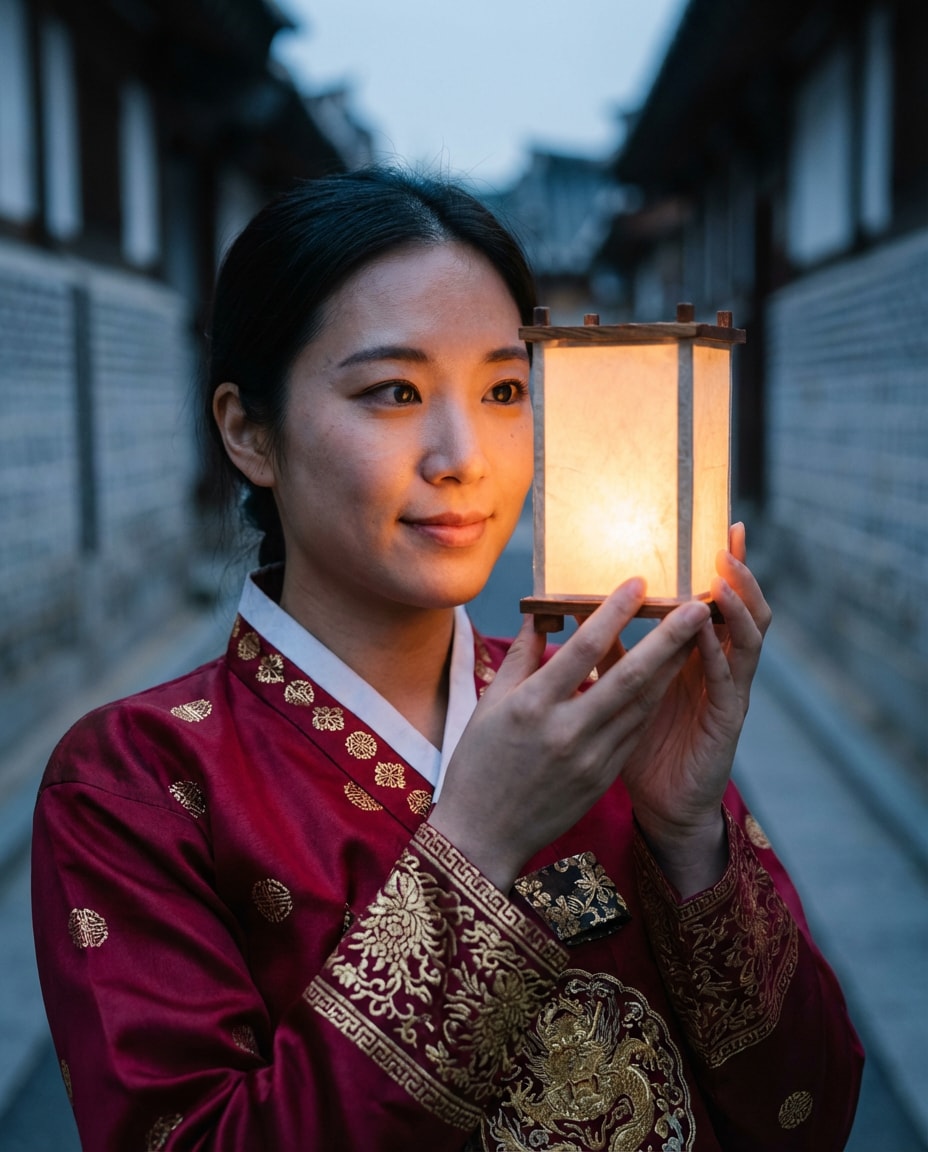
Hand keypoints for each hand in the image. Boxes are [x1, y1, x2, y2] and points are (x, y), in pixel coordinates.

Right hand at [429, 579, 711, 891]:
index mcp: (531, 706)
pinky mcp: (602, 777)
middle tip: (698, 607)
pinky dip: (653, 701)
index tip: (638, 583)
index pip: (582, 649)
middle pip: (629, 676)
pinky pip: (634, 731)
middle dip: (668, 639)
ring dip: (673, 668)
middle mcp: (566, 730)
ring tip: (695, 636)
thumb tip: (545, 615)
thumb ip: (523, 657)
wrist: (483, 835)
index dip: (613, 614)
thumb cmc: (478, 763)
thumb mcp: (490, 704)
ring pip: (641, 705)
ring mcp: (589, 758)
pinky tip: (669, 678)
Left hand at [620, 523, 771, 895]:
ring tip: (725, 571)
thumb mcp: (619, 691)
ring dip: (738, 602)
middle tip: (729, 533)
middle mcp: (717, 667)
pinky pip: (731, 679)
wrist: (664, 808)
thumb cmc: (642, 747)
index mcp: (695, 656)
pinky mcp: (728, 721)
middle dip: (737, 570)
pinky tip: (708, 626)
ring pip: (747, 637)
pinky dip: (722, 650)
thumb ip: (607, 653)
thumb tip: (571, 612)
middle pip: (738, 608)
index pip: (709, 600)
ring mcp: (728, 692)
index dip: (714, 564)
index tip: (713, 526)